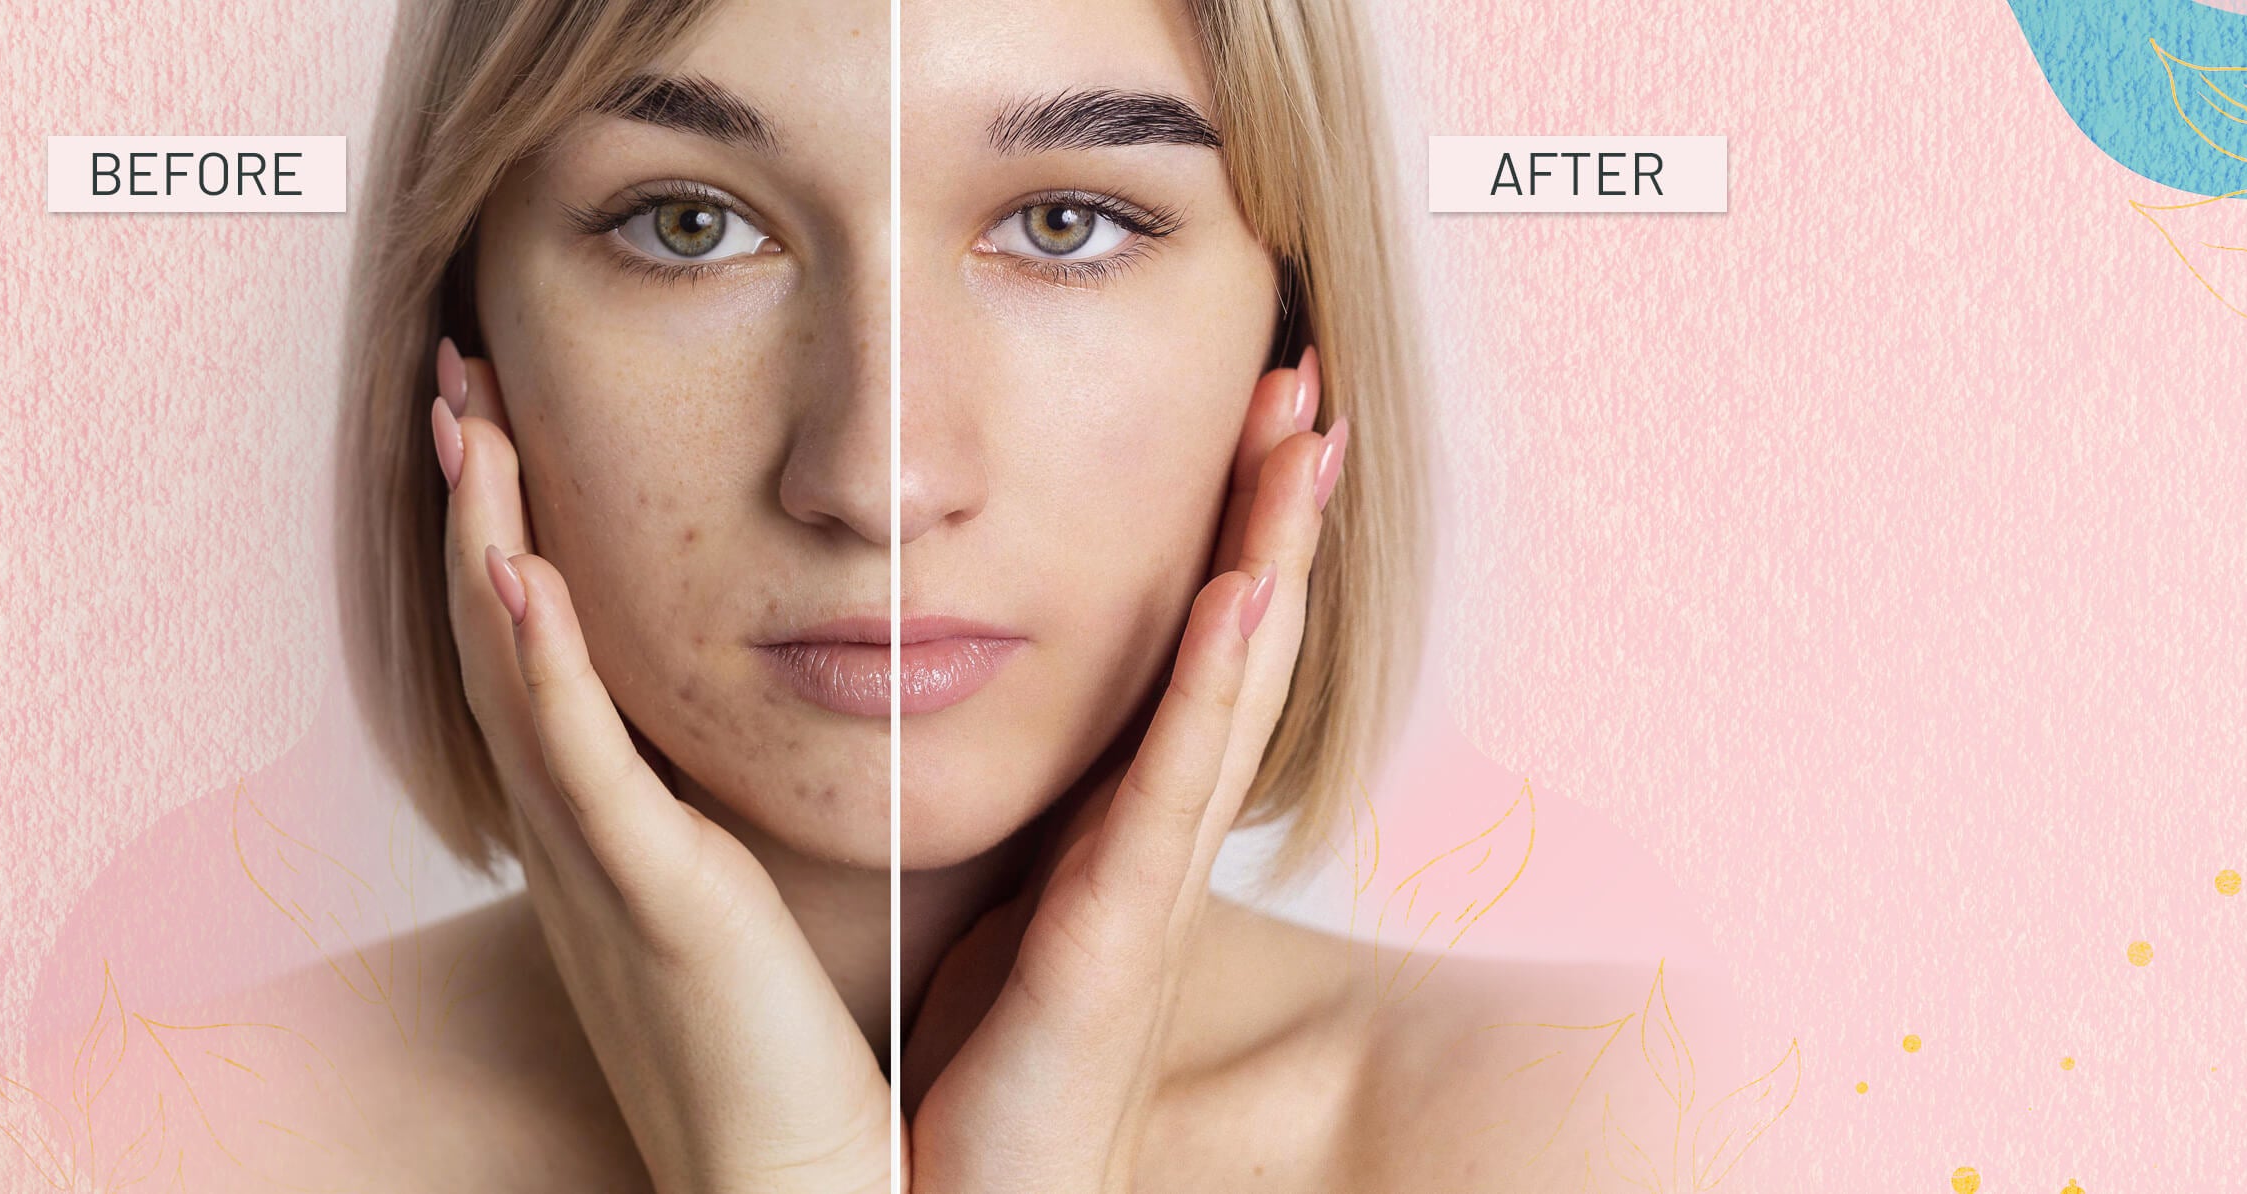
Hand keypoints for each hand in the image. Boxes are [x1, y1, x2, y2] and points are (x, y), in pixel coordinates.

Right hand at [430, 339, 894, 1193]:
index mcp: (609, 836)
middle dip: (474, 504)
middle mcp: (581, 843)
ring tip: (465, 421)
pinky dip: (540, 666)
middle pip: (500, 640)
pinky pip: (582, 769)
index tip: (501, 422)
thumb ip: (729, 823)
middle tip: (455, 378)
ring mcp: (603, 872)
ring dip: (485, 541)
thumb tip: (753, 740)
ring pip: (518, 677)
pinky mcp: (652, 907)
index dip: (505, 535)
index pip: (538, 655)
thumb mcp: (744, 913)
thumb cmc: (796, 1070)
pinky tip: (519, 571)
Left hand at [901, 350, 1346, 1192]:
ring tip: (1299, 439)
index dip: (1227, 531)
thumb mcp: (984, 916)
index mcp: (1108, 835)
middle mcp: (1146, 853)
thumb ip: (1002, 821)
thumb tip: (944, 704)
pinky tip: (1245, 600)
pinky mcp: (1110, 956)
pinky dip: (1216, 695)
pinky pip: (1167, 804)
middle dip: (1271, 511)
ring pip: (1224, 697)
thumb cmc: (960, 1088)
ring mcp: (1144, 901)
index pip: (1182, 650)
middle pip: (1231, 648)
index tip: (1246, 411)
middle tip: (1302, 378)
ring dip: (1271, 560)